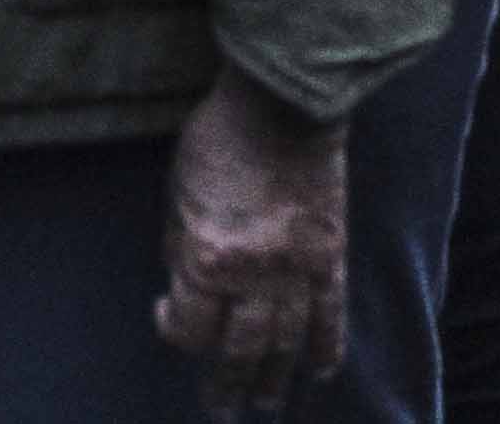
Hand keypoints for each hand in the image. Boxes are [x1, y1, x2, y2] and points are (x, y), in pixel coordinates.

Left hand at [155, 74, 348, 410]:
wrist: (283, 106)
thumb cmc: (218, 141)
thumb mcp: (178, 194)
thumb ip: (182, 248)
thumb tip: (186, 289)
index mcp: (208, 256)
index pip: (191, 325)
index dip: (176, 330)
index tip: (168, 318)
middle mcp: (255, 274)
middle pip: (240, 348)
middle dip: (227, 383)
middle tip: (221, 410)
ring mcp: (297, 270)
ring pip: (286, 343)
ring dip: (274, 378)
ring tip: (264, 403)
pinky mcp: (331, 258)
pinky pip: (331, 316)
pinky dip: (326, 348)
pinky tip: (319, 372)